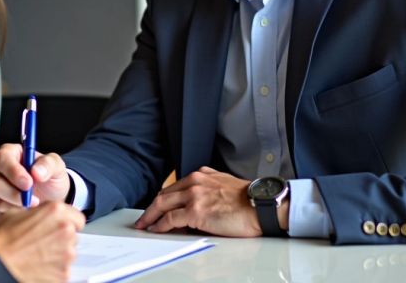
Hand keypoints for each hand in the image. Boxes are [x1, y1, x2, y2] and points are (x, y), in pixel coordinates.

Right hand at [0, 144, 70, 220]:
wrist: (50, 200)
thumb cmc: (50, 180)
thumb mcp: (57, 168)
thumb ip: (49, 164)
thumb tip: (36, 171)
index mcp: (11, 153)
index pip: (2, 158)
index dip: (13, 172)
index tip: (28, 184)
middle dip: (14, 194)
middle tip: (33, 200)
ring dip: (15, 205)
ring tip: (31, 204)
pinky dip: (11, 214)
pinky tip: (23, 210)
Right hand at [0, 202, 84, 282]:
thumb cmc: (3, 239)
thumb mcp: (17, 212)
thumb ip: (38, 212)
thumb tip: (40, 215)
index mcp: (56, 211)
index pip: (78, 217)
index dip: (68, 222)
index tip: (60, 226)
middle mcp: (65, 230)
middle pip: (73, 235)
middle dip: (60, 238)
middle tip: (43, 241)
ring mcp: (66, 253)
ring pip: (69, 253)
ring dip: (58, 253)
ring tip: (37, 254)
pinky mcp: (64, 273)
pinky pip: (63, 269)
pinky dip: (54, 268)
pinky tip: (38, 264)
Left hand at [134, 166, 266, 236]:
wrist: (262, 205)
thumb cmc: (248, 199)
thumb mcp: (224, 183)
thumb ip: (208, 187)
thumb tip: (197, 202)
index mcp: (201, 175)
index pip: (174, 187)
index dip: (163, 199)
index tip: (157, 207)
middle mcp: (194, 182)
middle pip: (164, 195)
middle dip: (151, 208)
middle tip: (143, 218)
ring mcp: (194, 196)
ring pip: (163, 205)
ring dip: (150, 217)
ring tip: (144, 225)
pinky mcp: (195, 211)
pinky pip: (170, 219)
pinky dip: (160, 225)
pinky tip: (157, 229)